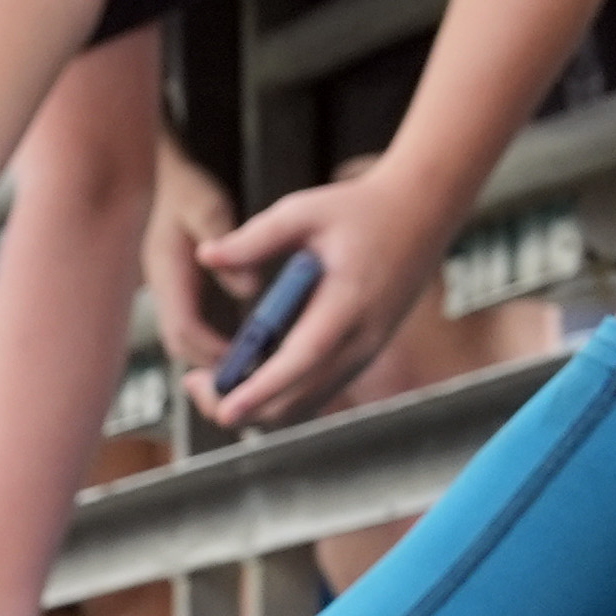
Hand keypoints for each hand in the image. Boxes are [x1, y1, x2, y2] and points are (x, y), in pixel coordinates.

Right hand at [144, 143, 236, 374]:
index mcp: (167, 272)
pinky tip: (239, 340)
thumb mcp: (208, 207)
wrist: (160, 177)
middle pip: (178, 343)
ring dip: (210, 355)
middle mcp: (161, 288)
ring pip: (181, 338)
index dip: (212, 349)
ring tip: (249, 361)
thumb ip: (227, 243)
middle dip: (211, 363)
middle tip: (252, 371)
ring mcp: (165, 291)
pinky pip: (189, 326)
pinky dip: (210, 341)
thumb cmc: (184, 189)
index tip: (246, 357)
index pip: (183, 327)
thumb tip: (249, 289)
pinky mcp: (175, 290)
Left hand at [187, 159, 444, 428]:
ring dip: (260, 406)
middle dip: (245, 408)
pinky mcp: (365, 353)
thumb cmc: (360, 207)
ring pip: (308, 404)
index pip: (304, 358)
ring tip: (211, 383)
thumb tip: (204, 256)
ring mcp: (368, 351)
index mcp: (349, 302)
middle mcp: (364, 338)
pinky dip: (281, 394)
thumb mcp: (303, 211)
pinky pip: (319, 390)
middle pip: (301, 399)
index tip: (226, 408)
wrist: (422, 211)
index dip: (263, 388)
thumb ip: (254, 237)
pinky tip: (246, 375)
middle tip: (193, 385)